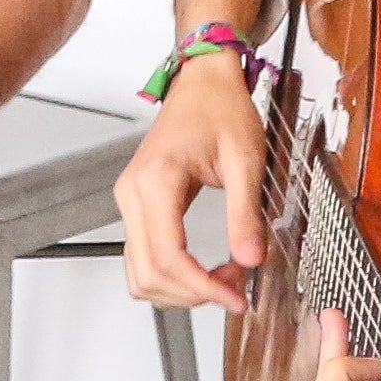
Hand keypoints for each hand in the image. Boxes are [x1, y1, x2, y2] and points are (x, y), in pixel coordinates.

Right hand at [115, 54, 265, 311]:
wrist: (203, 81)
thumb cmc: (221, 108)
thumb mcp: (245, 160)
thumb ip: (245, 213)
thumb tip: (250, 260)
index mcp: (156, 181)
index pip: (168, 257)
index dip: (202, 288)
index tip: (236, 299)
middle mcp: (133, 194)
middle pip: (149, 273)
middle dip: (193, 294)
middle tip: (235, 288)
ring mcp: (130, 201)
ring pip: (140, 273)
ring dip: (179, 291)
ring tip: (222, 278)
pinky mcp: (137, 206)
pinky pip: (142, 258)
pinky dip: (170, 276)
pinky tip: (202, 271)